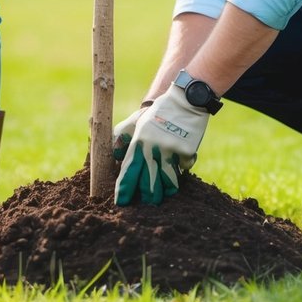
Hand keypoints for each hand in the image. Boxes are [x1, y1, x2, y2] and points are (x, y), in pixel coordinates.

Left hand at [114, 85, 209, 205]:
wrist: (184, 99)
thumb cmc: (159, 112)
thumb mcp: (137, 121)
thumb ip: (123, 137)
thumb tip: (115, 156)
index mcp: (139, 141)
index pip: (128, 170)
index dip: (124, 188)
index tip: (122, 202)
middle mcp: (153, 148)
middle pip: (148, 182)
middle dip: (148, 196)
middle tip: (149, 201)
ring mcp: (170, 150)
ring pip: (168, 181)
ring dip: (167, 189)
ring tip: (166, 192)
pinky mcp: (186, 150)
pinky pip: (184, 168)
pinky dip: (183, 167)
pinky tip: (182, 162)